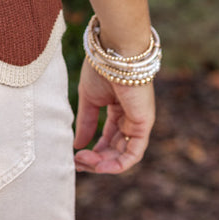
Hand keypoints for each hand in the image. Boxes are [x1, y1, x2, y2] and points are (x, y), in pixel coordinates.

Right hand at [73, 59, 154, 174]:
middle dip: (96, 160)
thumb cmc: (102, 68)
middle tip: (77, 161)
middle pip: (115, 150)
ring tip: (84, 162)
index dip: (93, 151)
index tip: (75, 157)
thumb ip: (86, 123)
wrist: (115, 53)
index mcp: (118, 110)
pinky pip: (134, 153)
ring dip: (104, 164)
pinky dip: (119, 164)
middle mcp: (130, 118)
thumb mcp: (89, 99)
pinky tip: (101, 166)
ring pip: (124, 155)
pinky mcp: (144, 124)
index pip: (108, 138)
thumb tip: (77, 146)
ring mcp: (138, 122)